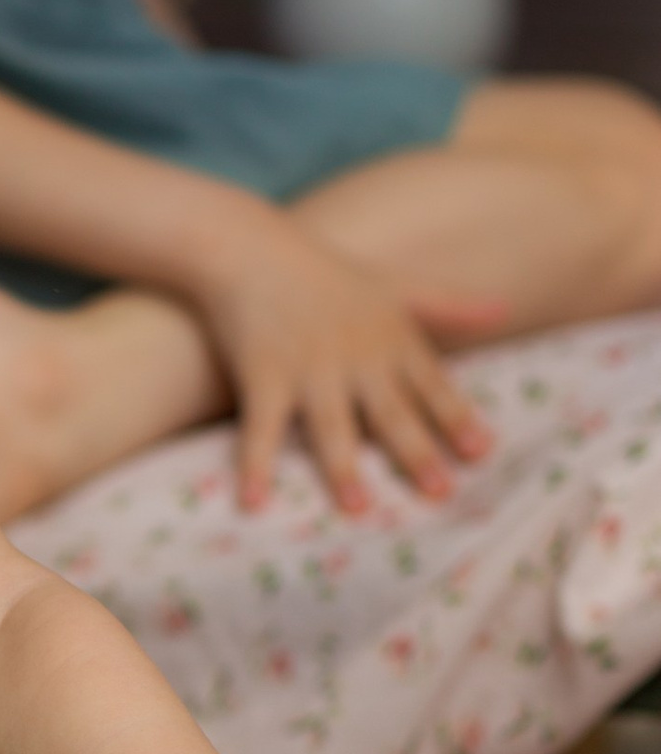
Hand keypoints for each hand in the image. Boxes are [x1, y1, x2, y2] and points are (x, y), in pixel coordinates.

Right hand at [190, 211, 497, 511]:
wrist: (248, 245)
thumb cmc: (323, 269)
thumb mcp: (393, 282)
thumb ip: (447, 304)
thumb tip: (506, 310)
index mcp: (391, 337)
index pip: (433, 385)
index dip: (456, 419)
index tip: (481, 452)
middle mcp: (356, 355)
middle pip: (392, 413)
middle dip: (416, 453)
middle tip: (439, 492)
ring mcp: (308, 366)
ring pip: (332, 426)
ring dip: (343, 468)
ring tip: (358, 509)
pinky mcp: (263, 373)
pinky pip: (262, 427)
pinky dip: (256, 466)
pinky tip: (255, 503)